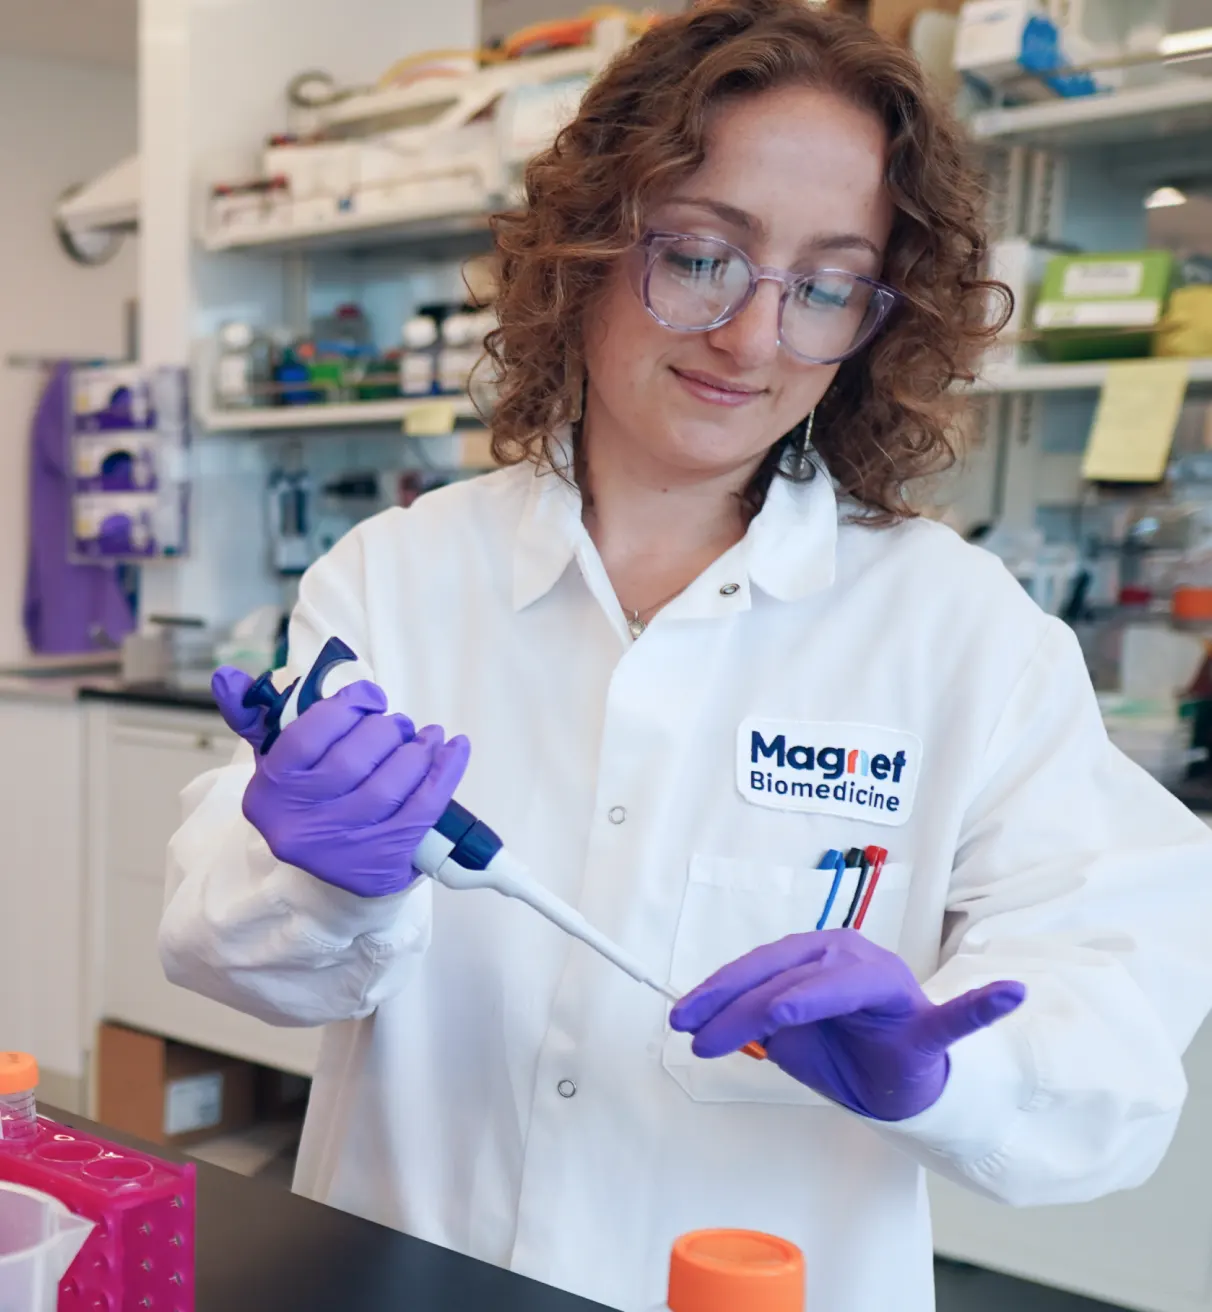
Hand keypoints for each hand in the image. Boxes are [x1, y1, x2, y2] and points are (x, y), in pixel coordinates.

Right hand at [212, 668, 469, 897]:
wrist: (327, 879)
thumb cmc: (308, 803)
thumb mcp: (277, 763)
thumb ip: (255, 716)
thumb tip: (228, 675)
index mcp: (270, 791)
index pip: (308, 735)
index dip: (347, 707)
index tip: (370, 698)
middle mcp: (300, 825)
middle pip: (354, 760)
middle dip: (386, 730)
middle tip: (399, 724)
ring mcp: (342, 849)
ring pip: (391, 785)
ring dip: (418, 750)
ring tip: (425, 738)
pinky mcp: (383, 864)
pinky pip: (424, 808)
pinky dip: (445, 771)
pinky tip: (453, 749)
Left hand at [669, 930, 1024, 1120]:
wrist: (901, 1084)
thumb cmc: (845, 1051)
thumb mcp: (791, 1039)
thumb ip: (756, 1022)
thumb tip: (706, 1017)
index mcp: (822, 954)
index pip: (763, 966)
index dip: (719, 991)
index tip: (683, 1018)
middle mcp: (856, 957)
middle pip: (789, 972)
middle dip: (737, 1004)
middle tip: (697, 1036)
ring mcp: (895, 988)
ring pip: (837, 985)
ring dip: (787, 1008)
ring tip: (756, 1030)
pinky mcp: (926, 1026)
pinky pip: (955, 1016)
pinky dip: (980, 1007)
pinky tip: (1007, 994)